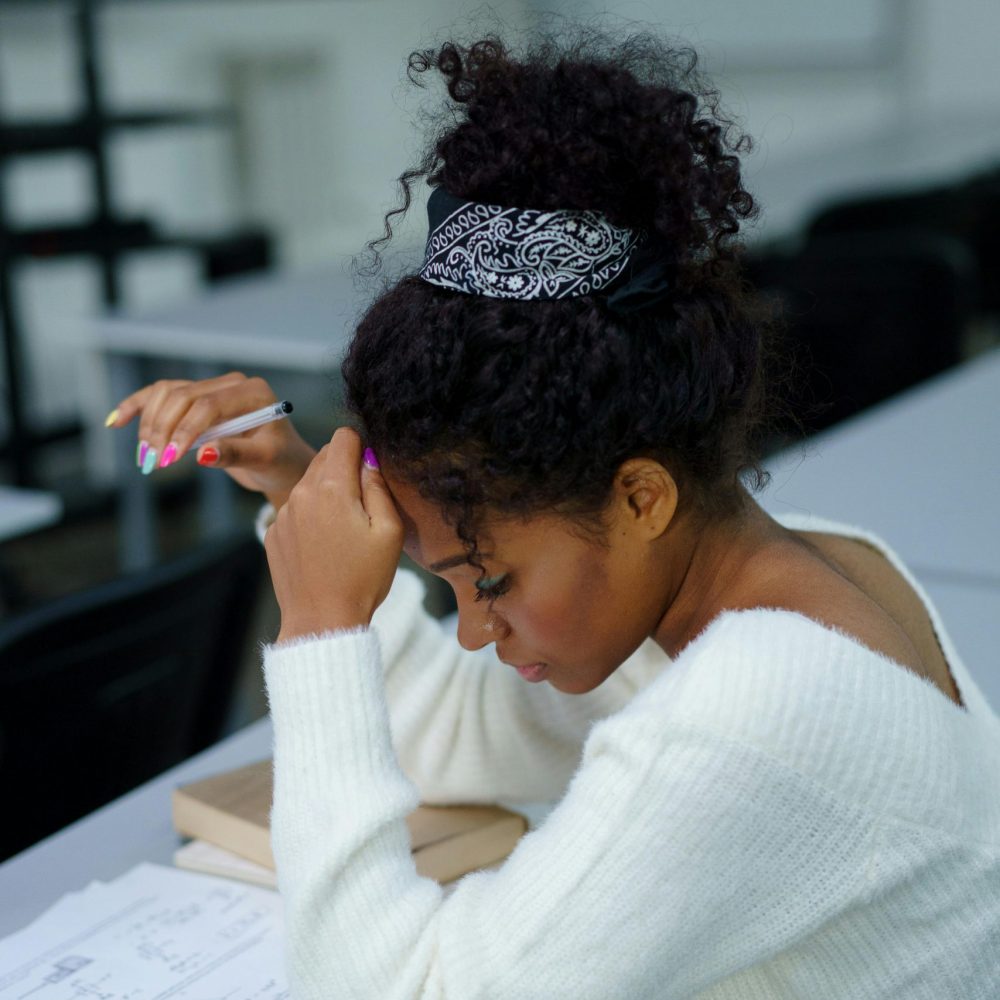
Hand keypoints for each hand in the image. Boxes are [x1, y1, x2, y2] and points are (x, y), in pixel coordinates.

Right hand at [109, 372, 315, 507]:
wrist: (282, 463)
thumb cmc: (279, 462)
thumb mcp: (264, 461)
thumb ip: (236, 455)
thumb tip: (203, 455)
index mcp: (253, 393)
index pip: (208, 404)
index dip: (184, 430)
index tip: (169, 458)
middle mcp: (232, 384)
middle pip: (182, 397)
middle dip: (163, 429)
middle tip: (153, 462)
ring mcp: (213, 388)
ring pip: (167, 394)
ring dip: (150, 423)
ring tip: (146, 456)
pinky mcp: (197, 398)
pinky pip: (162, 395)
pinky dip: (139, 406)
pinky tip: (116, 421)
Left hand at [264, 427, 402, 640]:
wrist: (322, 621)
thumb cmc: (362, 580)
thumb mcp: (389, 532)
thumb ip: (379, 487)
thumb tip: (369, 458)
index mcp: (332, 488)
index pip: (344, 437)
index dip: (362, 446)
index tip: (371, 470)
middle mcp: (301, 494)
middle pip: (324, 456)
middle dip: (345, 469)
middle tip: (362, 504)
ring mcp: (283, 514)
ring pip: (308, 483)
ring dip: (327, 493)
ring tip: (344, 530)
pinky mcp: (274, 534)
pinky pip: (296, 509)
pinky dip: (311, 517)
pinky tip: (324, 546)